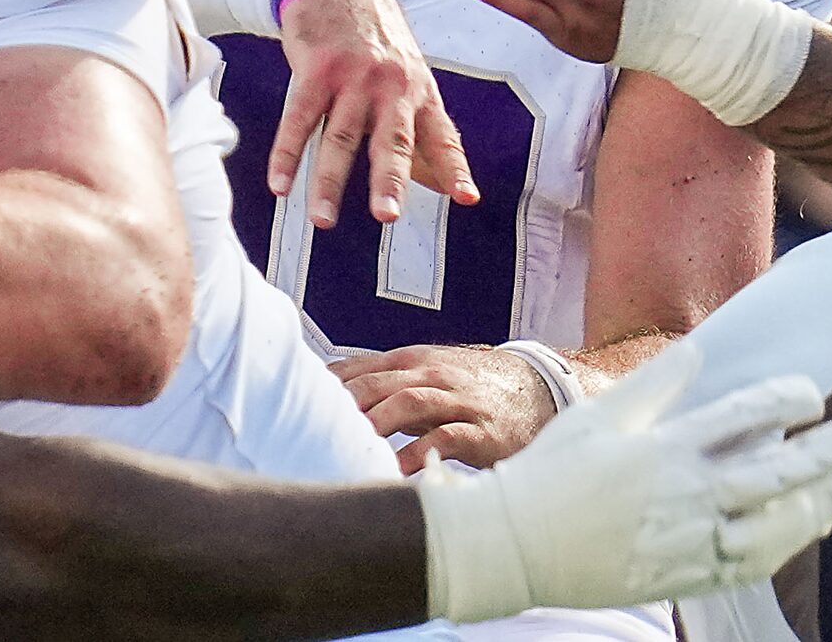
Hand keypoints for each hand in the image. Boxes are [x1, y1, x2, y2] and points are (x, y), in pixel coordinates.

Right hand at [273, 0, 475, 226]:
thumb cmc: (378, 38)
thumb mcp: (410, 74)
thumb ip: (420, 126)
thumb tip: (446, 183)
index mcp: (420, 89)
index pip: (442, 135)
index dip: (454, 168)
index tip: (466, 198)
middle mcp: (390, 85)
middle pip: (391, 138)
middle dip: (390, 179)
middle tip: (387, 216)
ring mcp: (352, 76)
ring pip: (339, 137)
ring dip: (328, 182)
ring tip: (323, 219)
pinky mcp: (315, 69)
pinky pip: (298, 119)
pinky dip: (286, 154)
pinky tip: (279, 183)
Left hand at [333, 342, 555, 471]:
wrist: (535, 389)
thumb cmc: (466, 389)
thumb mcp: (424, 377)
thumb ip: (382, 386)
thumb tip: (328, 398)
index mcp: (411, 361)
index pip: (359, 369)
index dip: (328, 388)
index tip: (295, 410)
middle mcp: (431, 374)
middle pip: (378, 384)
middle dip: (345, 405)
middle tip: (312, 431)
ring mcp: (457, 400)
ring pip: (410, 402)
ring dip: (377, 422)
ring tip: (350, 446)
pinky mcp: (480, 429)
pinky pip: (447, 437)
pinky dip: (421, 451)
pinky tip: (399, 469)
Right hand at [413, 338, 831, 622]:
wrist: (516, 546)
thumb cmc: (553, 475)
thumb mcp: (599, 415)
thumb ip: (654, 384)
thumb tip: (696, 349)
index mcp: (664, 449)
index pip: (744, 418)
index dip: (788, 401)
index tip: (811, 394)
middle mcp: (684, 496)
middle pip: (774, 476)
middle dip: (822, 457)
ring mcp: (686, 542)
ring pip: (772, 529)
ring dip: (812, 510)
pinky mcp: (682, 577)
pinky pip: (746, 565)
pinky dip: (781, 549)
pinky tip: (798, 533)